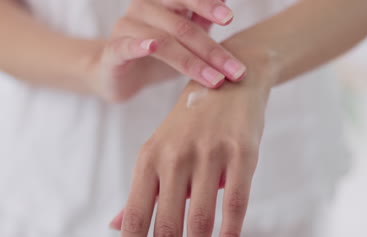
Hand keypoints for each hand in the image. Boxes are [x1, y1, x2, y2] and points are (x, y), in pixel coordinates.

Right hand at [87, 0, 245, 101]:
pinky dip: (138, 46)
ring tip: (215, 80)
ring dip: (192, 62)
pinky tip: (151, 47)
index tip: (229, 18)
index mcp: (164, 2)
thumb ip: (201, 21)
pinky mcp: (112, 51)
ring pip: (163, 41)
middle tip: (236, 71)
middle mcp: (144, 8)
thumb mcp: (184, 38)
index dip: (207, 5)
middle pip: (183, 26)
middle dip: (212, 50)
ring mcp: (126, 28)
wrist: (119, 75)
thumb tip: (225, 5)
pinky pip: (125, 46)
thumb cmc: (159, 55)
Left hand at [110, 47, 273, 236]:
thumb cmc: (191, 122)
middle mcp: (175, 156)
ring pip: (201, 218)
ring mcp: (210, 154)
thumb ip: (141, 190)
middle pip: (167, 222)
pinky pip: (235, 204)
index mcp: (149, 157)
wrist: (230, 80)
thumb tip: (115, 226)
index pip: (134, 214)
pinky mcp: (241, 153)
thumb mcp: (159, 149)